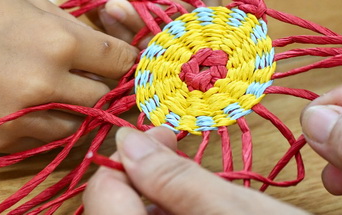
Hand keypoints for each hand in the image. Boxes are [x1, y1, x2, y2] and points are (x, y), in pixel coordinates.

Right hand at [0, 0, 138, 152]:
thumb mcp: (26, 0)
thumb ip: (69, 23)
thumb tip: (103, 38)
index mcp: (59, 41)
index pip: (119, 61)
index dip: (124, 57)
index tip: (120, 56)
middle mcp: (47, 84)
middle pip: (104, 98)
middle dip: (105, 86)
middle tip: (97, 75)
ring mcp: (23, 117)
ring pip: (78, 127)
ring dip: (80, 111)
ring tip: (66, 90)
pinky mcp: (1, 139)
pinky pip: (43, 140)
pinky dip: (47, 125)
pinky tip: (35, 103)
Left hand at [76, 0, 219, 28]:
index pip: (188, 6)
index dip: (156, 19)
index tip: (116, 9)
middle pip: (179, 28)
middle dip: (140, 31)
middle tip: (106, 10)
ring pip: (157, 34)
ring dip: (123, 30)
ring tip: (96, 3)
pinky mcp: (149, 4)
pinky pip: (135, 27)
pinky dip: (111, 23)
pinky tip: (90, 0)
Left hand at [83, 127, 311, 214]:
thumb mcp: (238, 213)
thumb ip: (175, 178)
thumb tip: (127, 140)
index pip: (103, 194)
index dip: (131, 156)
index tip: (165, 135)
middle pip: (114, 209)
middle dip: (143, 174)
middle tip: (176, 147)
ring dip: (154, 196)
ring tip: (193, 179)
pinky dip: (167, 214)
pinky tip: (198, 207)